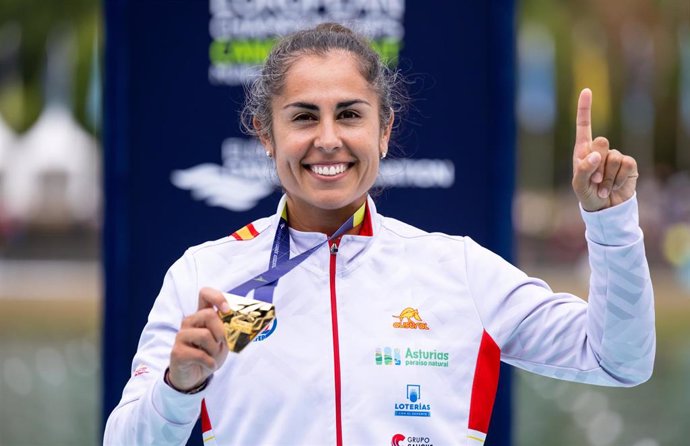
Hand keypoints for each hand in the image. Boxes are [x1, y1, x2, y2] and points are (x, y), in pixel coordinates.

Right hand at [167, 287, 229, 391]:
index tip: (227, 310)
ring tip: (213, 356)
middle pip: (208, 314)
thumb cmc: (209, 354)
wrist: (194, 376)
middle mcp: (190, 322)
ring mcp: (182, 336)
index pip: (205, 294)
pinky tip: (210, 365)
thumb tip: (240, 321)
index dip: (217, 297)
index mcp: (201, 315)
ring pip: (204, 335)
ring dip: (215, 349)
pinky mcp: (177, 352)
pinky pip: (199, 354)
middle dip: (221, 331)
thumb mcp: (223, 340)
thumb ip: (227, 328)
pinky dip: (210, 362)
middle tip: (221, 343)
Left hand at [572, 88, 638, 211]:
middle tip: (594, 179)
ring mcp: (615, 156)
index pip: (584, 126)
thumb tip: (596, 155)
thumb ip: (584, 169)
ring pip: (613, 157)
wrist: (604, 208)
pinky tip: (614, 186)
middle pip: (601, 141)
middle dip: (596, 163)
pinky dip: (618, 179)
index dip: (585, 108)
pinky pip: (625, 164)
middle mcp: (600, 150)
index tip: (586, 90)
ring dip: (607, 176)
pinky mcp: (629, 165)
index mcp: (583, 150)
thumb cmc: (587, 194)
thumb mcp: (579, 184)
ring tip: (602, 186)